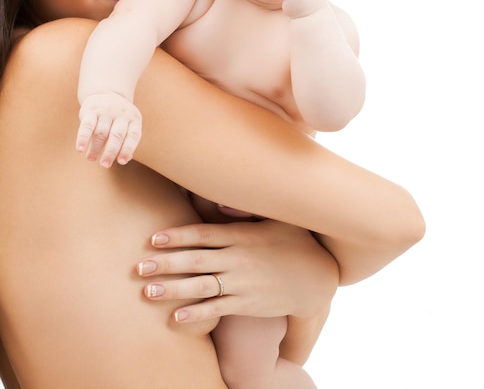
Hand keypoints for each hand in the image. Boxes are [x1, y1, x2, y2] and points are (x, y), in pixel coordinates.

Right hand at [76, 92, 141, 166]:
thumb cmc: (119, 119)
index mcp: (134, 119)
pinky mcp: (92, 110)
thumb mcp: (128, 126)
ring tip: (91, 158)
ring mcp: (106, 111)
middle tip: (105, 164)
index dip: (127, 149)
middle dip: (110, 152)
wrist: (106, 93)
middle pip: (116, 135)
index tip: (121, 162)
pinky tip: (80, 149)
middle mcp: (121, 114)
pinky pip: (87, 125)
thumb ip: (127, 142)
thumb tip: (125, 159)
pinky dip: (83, 138)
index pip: (133, 136)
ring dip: (95, 148)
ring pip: (101, 133)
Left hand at [136, 219, 338, 322]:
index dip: (177, 236)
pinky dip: (197, 314)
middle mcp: (239, 259)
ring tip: (147, 292)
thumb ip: (245, 210)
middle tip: (138, 266)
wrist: (315, 279)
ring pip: (202, 286)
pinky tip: (175, 317)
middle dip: (165, 263)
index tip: (153, 238)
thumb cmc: (293, 242)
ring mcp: (242, 283)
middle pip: (195, 261)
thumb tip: (217, 199)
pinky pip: (218, 309)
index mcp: (242, 235)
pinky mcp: (247, 304)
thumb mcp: (275, 219)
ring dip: (173, 289)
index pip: (203, 234)